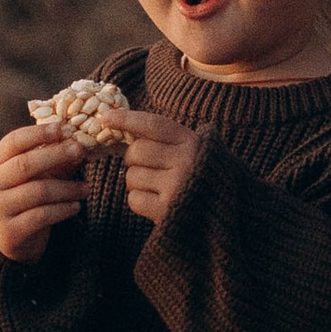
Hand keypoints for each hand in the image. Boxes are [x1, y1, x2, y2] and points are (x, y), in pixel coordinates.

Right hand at [0, 120, 105, 263]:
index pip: (13, 142)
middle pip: (25, 164)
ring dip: (67, 188)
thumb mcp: (38, 174)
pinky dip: (63, 210)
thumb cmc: (28, 194)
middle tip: (79, 150)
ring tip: (86, 188)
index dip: (37, 134)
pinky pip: (42, 216)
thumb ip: (55, 159)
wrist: (12, 236)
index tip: (61, 129)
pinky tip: (76, 206)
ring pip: (38, 192)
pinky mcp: (12, 231)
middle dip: (55, 155)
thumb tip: (81, 144)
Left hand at [117, 113, 203, 227]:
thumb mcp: (192, 150)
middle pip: (136, 151)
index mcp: (192, 142)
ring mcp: (177, 187)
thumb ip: (165, 138)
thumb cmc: (200, 177)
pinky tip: (157, 202)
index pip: (154, 125)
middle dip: (133, 159)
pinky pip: (134, 199)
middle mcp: (187, 162)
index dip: (128, 119)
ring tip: (158, 187)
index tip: (106, 117)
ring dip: (137, 183)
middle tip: (147, 167)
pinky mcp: (167, 211)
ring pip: (132, 176)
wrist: (224, 215)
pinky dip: (140, 201)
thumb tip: (119, 122)